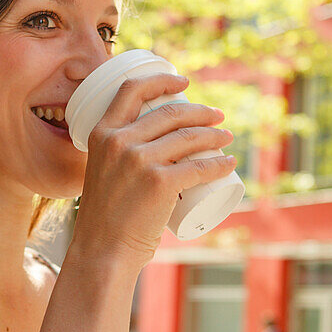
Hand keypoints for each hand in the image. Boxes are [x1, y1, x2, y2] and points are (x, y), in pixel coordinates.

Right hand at [70, 73, 235, 268]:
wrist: (102, 251)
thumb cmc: (105, 217)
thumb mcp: (102, 171)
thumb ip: (118, 154)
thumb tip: (153, 143)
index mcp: (102, 133)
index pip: (132, 90)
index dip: (161, 79)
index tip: (183, 82)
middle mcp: (119, 141)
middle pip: (171, 112)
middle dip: (202, 112)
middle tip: (218, 118)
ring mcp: (140, 161)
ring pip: (190, 137)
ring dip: (216, 135)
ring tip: (227, 139)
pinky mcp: (160, 183)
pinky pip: (200, 167)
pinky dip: (220, 164)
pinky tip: (229, 163)